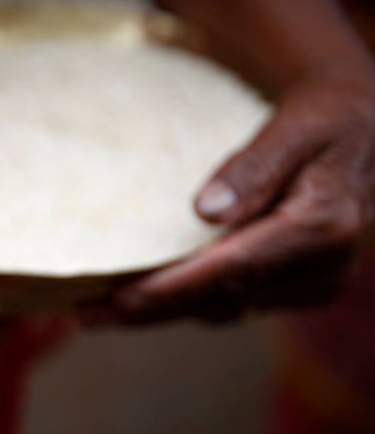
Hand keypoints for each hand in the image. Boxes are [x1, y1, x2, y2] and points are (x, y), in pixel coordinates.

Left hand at [105, 70, 374, 322]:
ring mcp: (312, 284)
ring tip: (98, 312)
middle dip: (150, 309)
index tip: (118, 300)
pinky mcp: (297, 289)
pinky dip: (185, 302)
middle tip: (86, 314)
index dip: (171, 289)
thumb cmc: (325, 119)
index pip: (233, 269)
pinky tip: (144, 300)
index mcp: (321, 228)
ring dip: (161, 311)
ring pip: (221, 308)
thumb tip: (206, 210)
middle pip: (219, 298)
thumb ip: (254, 166)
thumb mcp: (296, 127)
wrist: (366, 133)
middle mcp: (321, 268)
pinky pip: (231, 302)